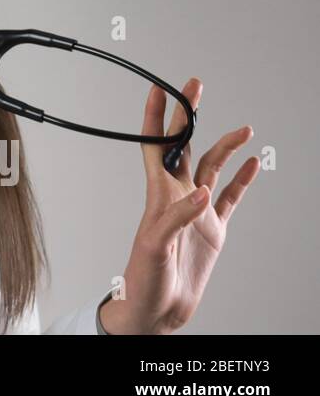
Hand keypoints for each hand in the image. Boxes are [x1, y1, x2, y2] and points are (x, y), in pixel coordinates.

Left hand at [101, 78, 260, 333]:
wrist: (155, 310)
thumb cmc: (143, 279)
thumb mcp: (155, 246)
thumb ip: (177, 217)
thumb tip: (201, 192)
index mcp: (157, 195)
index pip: (155, 145)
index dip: (156, 117)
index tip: (159, 88)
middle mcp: (176, 196)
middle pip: (184, 146)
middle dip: (189, 116)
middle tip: (195, 86)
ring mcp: (196, 211)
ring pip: (212, 168)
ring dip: (226, 147)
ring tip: (244, 129)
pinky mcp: (213, 230)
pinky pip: (231, 198)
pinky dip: (243, 180)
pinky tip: (252, 163)